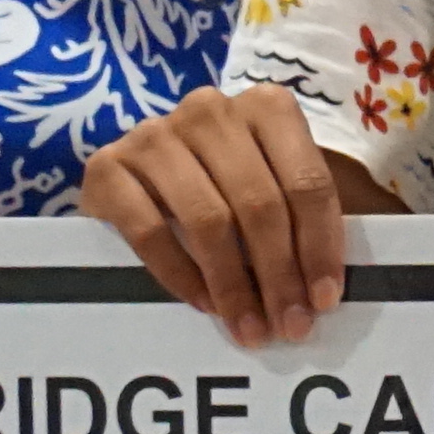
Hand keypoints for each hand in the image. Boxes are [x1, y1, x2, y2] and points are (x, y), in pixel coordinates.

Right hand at [81, 86, 350, 343]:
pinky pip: (150, 232)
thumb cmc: (225, 186)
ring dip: (234, 284)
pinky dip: (182, 276)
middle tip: (290, 326)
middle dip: (280, 275)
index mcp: (266, 106)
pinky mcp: (107, 167)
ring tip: (250, 327)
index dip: (320, 246)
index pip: (307, 182)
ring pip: (208, 219)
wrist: (136, 177)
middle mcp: (210, 110)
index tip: (324, 301)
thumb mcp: (275, 187)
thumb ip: (306, 220)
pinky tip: (205, 304)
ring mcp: (154, 134)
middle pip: (260, 203)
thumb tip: (326, 291)